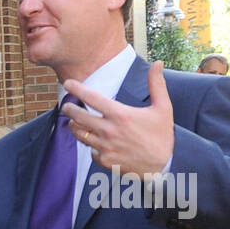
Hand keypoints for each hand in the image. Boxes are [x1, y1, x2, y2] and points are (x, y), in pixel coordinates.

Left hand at [62, 61, 173, 176]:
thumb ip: (156, 84)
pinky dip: (90, 144)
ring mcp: (104, 147)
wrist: (163, 165)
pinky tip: (93, 141)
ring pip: (80, 134)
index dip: (78, 89)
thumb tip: (158, 63)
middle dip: (70, 109)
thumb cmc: (162, 135)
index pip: (92, 98)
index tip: (68, 83)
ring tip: (74, 121)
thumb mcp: (163, 107)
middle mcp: (109, 130)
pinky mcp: (104, 160)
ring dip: (75, 126)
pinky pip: (90, 150)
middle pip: (79, 117)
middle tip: (66, 105)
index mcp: (120, 115)